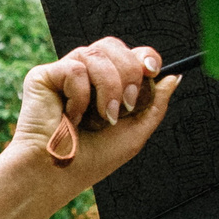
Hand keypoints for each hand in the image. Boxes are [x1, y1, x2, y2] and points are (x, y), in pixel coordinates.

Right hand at [0, 38, 181, 218]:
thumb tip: (175, 76)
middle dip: (128, 73)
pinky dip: (80, 95)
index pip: (128, 53)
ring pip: (96, 53)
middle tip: (124, 105)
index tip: (152, 70)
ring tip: (100, 117)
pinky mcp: (44, 76)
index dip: (143, 56)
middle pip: (114, 45)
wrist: (59, 173)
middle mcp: (85, 74)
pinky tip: (71, 116)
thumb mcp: (135, 133)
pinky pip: (74, 68)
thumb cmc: (93, 160)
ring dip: (107, 88)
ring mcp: (64, 74)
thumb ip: (155, 104)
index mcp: (106, 85)